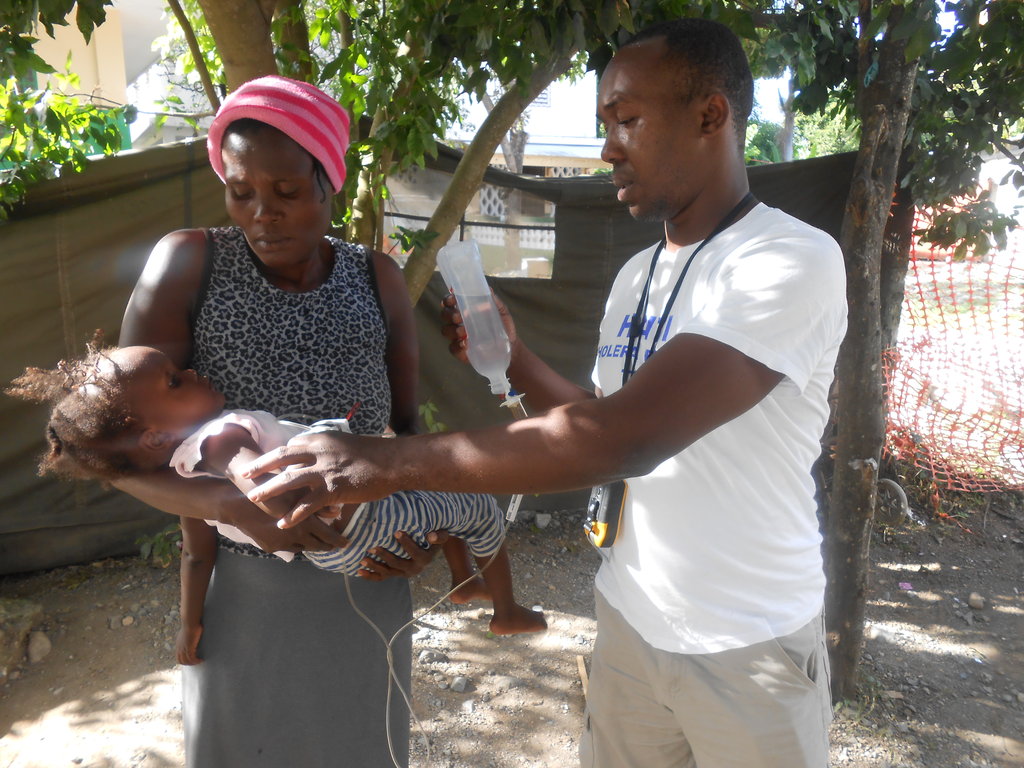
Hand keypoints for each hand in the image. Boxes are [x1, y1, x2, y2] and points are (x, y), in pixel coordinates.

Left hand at [176, 623, 202, 664]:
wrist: (190, 622)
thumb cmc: (191, 624)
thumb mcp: (188, 631)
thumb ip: (188, 635)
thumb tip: (193, 633)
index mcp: (178, 644)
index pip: (178, 657)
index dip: (184, 660)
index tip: (192, 659)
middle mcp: (179, 648)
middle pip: (181, 661)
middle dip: (188, 663)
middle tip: (196, 662)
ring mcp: (183, 648)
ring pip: (186, 661)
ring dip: (193, 663)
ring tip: (200, 661)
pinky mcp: (188, 648)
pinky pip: (191, 658)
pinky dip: (196, 661)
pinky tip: (201, 659)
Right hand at [225, 503, 347, 551]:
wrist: (237, 501)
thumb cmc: (269, 488)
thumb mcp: (296, 492)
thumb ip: (316, 503)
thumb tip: (337, 511)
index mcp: (304, 522)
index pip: (328, 537)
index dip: (338, 541)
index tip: (347, 543)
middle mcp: (295, 537)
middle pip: (317, 546)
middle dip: (327, 545)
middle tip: (336, 544)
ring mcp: (281, 544)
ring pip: (303, 548)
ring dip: (311, 544)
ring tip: (319, 541)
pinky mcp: (269, 547)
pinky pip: (288, 547)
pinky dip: (295, 543)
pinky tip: (298, 537)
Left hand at [242, 431, 393, 527]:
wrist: (393, 461)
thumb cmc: (374, 454)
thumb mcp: (346, 444)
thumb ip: (330, 450)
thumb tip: (323, 457)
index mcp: (321, 439)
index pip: (292, 446)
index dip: (276, 456)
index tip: (265, 462)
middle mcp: (318, 452)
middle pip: (281, 458)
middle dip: (260, 466)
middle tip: (244, 474)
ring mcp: (324, 470)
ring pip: (288, 480)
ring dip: (269, 490)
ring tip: (254, 499)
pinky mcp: (333, 489)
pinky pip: (307, 504)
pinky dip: (293, 515)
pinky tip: (283, 524)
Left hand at [357, 530, 449, 580]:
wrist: (430, 546)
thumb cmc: (434, 537)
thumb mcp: (442, 535)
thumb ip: (439, 536)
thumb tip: (431, 536)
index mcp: (424, 560)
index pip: (415, 553)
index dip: (406, 544)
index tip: (396, 532)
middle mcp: (413, 569)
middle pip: (397, 564)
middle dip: (384, 556)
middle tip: (373, 547)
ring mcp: (403, 573)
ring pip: (387, 572)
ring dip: (374, 566)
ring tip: (363, 560)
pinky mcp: (395, 573)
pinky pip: (382, 577)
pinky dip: (370, 576)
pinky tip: (359, 572)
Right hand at [440, 290, 517, 362]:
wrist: (510, 346)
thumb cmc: (503, 326)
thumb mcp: (501, 312)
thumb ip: (495, 301)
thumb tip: (488, 289)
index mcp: (464, 309)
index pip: (449, 302)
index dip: (448, 300)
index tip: (453, 299)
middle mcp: (458, 322)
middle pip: (445, 315)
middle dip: (449, 315)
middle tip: (459, 317)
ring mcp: (458, 337)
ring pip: (446, 330)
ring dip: (452, 330)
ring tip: (464, 332)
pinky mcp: (461, 351)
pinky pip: (453, 348)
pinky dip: (458, 346)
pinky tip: (466, 345)